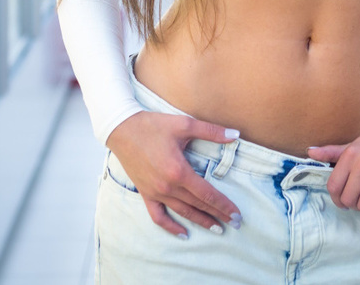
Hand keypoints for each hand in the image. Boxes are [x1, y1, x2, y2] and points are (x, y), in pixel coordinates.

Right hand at [106, 111, 243, 237]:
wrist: (122, 129)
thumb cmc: (153, 125)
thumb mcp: (184, 124)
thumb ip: (212, 131)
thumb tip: (235, 134)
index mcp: (179, 171)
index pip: (207, 194)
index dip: (224, 205)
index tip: (237, 215)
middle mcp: (168, 186)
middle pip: (198, 205)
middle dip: (218, 215)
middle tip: (235, 224)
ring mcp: (155, 192)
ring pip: (182, 212)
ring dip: (201, 221)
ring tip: (217, 228)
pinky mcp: (145, 193)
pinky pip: (158, 216)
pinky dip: (171, 227)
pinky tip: (183, 234)